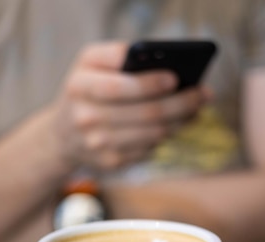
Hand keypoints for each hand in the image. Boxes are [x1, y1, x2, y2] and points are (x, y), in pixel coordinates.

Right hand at [48, 42, 208, 171]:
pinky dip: (167, 135)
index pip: (119, 87)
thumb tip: (166, 63)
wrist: (62, 137)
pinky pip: (150, 148)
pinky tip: (177, 123)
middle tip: (203, 94)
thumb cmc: (87, 90)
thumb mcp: (90, 64)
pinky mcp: (111, 162)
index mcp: (79, 84)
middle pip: (145, 113)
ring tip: (197, 108)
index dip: (150, 84)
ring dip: (181, 120)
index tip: (176, 78)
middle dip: (180, 103)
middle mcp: (85, 116)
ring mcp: (97, 144)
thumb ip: (119, 56)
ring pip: (153, 133)